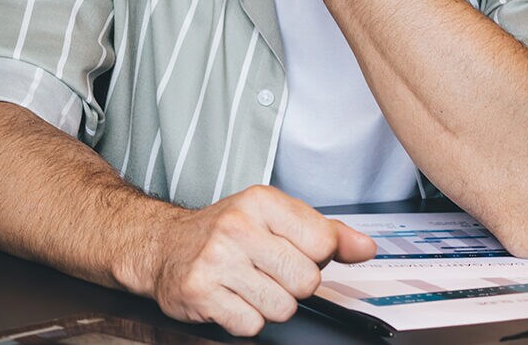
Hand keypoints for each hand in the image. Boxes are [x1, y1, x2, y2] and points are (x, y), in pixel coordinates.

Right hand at [133, 185, 376, 335]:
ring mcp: (215, 260)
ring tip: (244, 285)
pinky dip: (243, 319)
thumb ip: (325, 232)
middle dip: (290, 285)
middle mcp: (236, 226)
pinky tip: (227, 297)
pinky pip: (251, 325)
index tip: (288, 250)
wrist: (161, 246)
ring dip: (267, 304)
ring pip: (283, 309)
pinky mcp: (200, 292)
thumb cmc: (224, 233)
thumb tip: (366, 247)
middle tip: (263, 271)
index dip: (312, 256)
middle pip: (307, 282)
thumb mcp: (273, 218)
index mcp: (260, 201)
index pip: (324, 244)